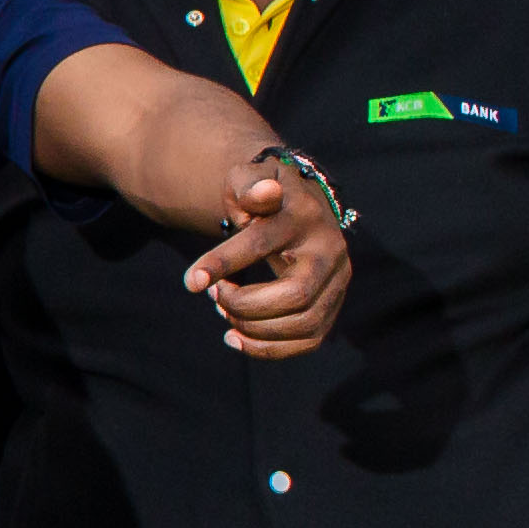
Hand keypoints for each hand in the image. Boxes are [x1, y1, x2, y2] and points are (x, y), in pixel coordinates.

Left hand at [184, 152, 349, 359]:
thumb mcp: (248, 179)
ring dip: (254, 328)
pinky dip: (268, 348)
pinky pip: (308, 341)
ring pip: (304, 323)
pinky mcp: (332, 306)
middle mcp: (329, 252)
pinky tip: (236, 337)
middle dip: (245, 304)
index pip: (261, 244)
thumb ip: (248, 185)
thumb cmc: (261, 194)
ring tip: (224, 311)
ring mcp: (337, 282)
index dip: (224, 264)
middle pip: (295, 295)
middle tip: (214, 295)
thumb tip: (262, 192)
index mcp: (303, 217)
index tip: (191, 282)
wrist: (295, 208)